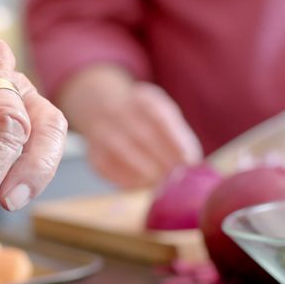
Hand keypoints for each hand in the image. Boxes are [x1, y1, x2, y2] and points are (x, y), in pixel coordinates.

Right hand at [60, 65, 201, 188]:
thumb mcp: (162, 114)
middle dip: (163, 161)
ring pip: (122, 151)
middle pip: (142, 137)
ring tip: (161, 184)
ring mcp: (100, 131)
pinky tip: (142, 185)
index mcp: (142, 98)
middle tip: (178, 178)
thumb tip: (192, 164)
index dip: (176, 141)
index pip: (160, 117)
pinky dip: (126, 179)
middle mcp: (117, 111)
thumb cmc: (144, 118)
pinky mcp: (92, 154)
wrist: (102, 108)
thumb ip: (177, 135)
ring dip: (145, 171)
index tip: (190, 161)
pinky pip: (108, 168)